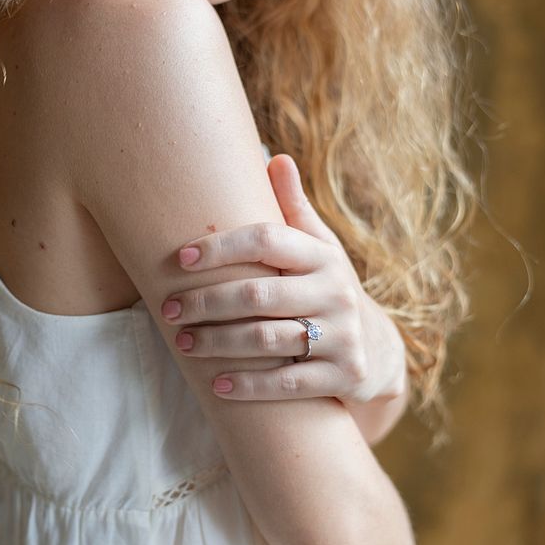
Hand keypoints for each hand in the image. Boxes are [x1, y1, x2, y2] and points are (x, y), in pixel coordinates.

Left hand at [160, 154, 406, 406]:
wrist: (375, 347)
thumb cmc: (324, 286)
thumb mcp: (317, 247)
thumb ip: (292, 207)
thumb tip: (275, 158)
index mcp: (323, 254)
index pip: (266, 240)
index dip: (220, 247)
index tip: (180, 258)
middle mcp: (336, 292)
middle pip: (257, 294)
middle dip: (206, 302)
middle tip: (168, 308)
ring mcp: (343, 335)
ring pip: (266, 340)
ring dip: (217, 343)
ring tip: (183, 344)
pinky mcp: (344, 376)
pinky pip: (288, 383)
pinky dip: (249, 386)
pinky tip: (216, 385)